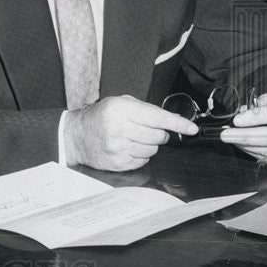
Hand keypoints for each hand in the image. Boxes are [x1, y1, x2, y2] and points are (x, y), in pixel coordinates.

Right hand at [64, 95, 198, 170]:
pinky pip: (143, 161)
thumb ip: (146, 110)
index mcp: (120, 109)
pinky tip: (128, 148)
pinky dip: (140, 155)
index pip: (157, 117)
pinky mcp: (117, 162)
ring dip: (149, 145)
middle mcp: (119, 128)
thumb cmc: (100, 117)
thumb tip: (173, 120)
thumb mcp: (119, 103)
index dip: (177, 123)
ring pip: (152, 150)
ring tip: (133, 138)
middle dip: (159, 134)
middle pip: (158, 136)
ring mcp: (117, 148)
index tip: (191, 128)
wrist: (75, 135)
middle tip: (146, 129)